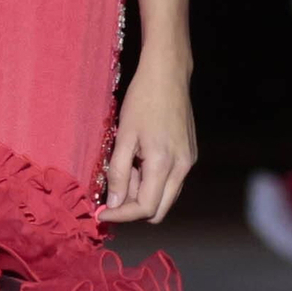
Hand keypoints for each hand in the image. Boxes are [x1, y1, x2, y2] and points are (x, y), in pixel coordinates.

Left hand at [100, 46, 195, 223]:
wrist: (168, 75)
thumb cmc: (142, 100)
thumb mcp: (124, 137)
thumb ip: (119, 173)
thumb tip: (114, 205)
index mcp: (164, 164)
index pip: (145, 208)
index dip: (121, 216)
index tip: (101, 213)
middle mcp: (182, 168)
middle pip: (159, 211)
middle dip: (133, 209)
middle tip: (112, 192)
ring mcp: (189, 161)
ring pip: (165, 197)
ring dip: (143, 194)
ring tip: (127, 169)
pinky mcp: (190, 154)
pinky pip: (171, 182)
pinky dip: (153, 182)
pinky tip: (140, 162)